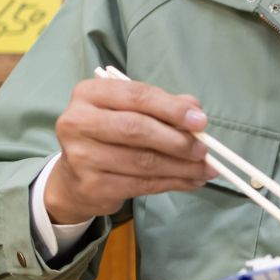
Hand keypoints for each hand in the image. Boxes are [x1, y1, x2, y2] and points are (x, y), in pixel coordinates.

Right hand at [44, 78, 215, 223]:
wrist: (74, 179)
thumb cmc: (109, 136)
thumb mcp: (131, 112)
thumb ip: (162, 107)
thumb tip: (195, 110)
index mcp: (89, 94)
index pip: (136, 96)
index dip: (172, 108)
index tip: (200, 120)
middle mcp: (78, 122)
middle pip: (137, 129)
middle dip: (177, 140)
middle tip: (204, 149)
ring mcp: (81, 156)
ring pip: (143, 161)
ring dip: (181, 167)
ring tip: (205, 168)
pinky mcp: (91, 186)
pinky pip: (141, 184)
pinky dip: (172, 183)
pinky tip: (190, 181)